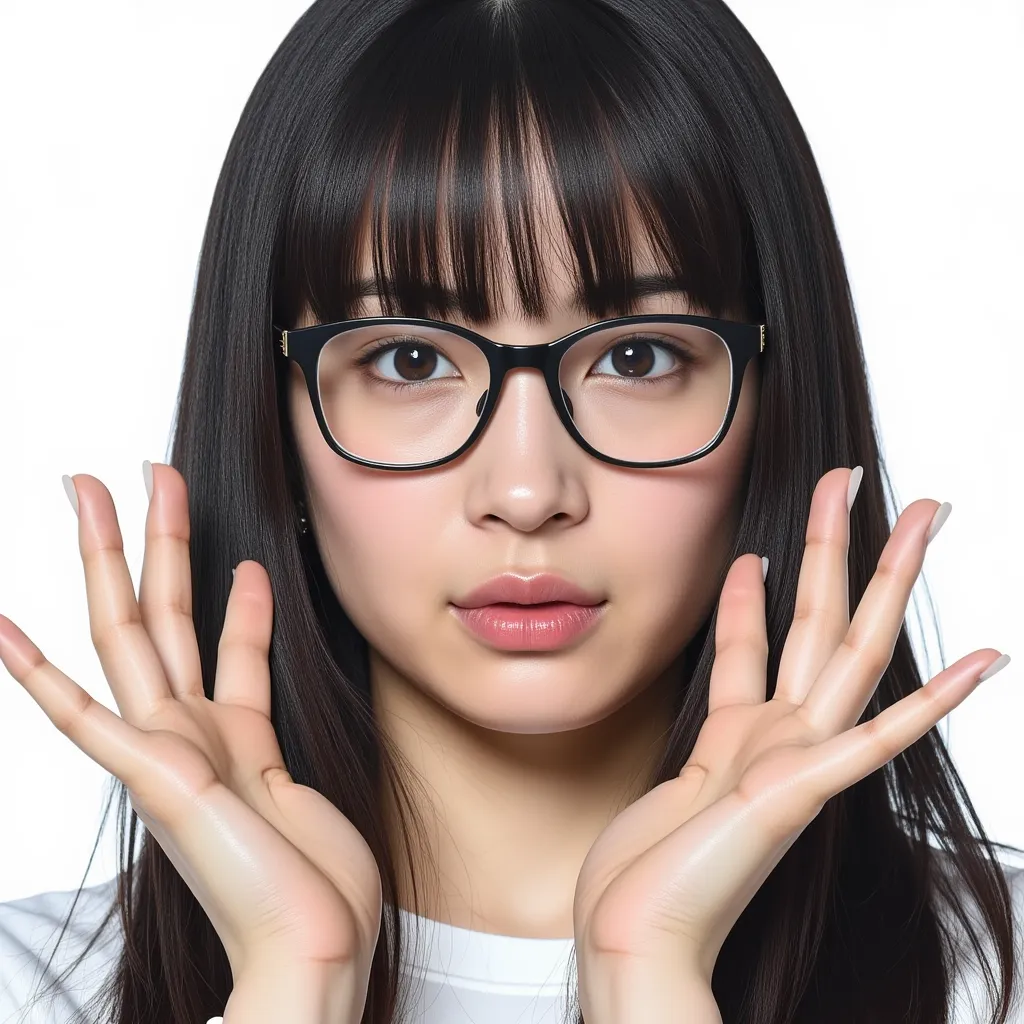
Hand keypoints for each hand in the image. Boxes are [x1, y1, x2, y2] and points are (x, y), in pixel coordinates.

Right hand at [0, 464, 381, 1017]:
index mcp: (230, 740)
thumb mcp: (300, 785)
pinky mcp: (152, 774)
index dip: (237, 597)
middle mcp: (189, 736)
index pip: (224, 645)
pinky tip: (1, 628)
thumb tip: (271, 723)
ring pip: (130, 629)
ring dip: (110, 554)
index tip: (239, 558)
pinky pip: (84, 715)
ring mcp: (166, 749)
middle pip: (163, 613)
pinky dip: (37, 674)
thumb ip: (268, 735)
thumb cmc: (316, 883)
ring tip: (91, 489)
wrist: (311, 948)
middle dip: (153, 538)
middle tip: (142, 473)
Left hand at [573, 466, 1007, 1008]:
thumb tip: (701, 742)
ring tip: (923, 516)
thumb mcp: (666, 795)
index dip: (747, 593)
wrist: (636, 944)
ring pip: (852, 648)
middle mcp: (778, 740)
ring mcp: (797, 760)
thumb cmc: (641, 882)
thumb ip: (698, 759)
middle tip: (856, 480)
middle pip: (818, 621)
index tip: (752, 550)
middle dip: (837, 545)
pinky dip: (934, 702)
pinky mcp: (803, 790)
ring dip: (887, 575)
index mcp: (739, 740)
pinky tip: (988, 662)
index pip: (749, 645)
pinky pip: (878, 737)